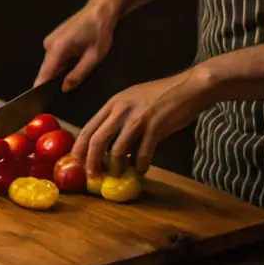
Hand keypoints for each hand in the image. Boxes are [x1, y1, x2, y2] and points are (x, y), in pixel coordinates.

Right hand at [35, 0, 120, 90]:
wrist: (100, 10)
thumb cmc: (99, 33)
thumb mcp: (93, 58)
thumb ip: (77, 74)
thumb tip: (64, 88)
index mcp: (57, 49)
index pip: (44, 74)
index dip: (40, 88)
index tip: (37, 102)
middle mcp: (48, 44)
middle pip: (47, 69)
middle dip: (54, 81)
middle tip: (65, 91)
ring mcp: (50, 40)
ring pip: (52, 63)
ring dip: (60, 70)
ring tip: (73, 75)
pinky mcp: (54, 38)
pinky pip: (55, 56)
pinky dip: (61, 62)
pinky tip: (73, 63)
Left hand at [71, 69, 211, 175]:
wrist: (188, 87)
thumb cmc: (160, 96)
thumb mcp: (131, 101)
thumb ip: (118, 118)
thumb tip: (106, 145)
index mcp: (113, 103)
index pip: (88, 128)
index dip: (80, 148)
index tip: (75, 163)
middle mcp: (121, 110)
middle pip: (97, 140)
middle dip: (91, 162)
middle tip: (92, 176)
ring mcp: (138, 118)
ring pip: (118, 150)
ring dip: (116, 167)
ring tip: (117, 175)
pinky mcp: (156, 127)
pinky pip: (142, 153)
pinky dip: (139, 165)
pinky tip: (141, 170)